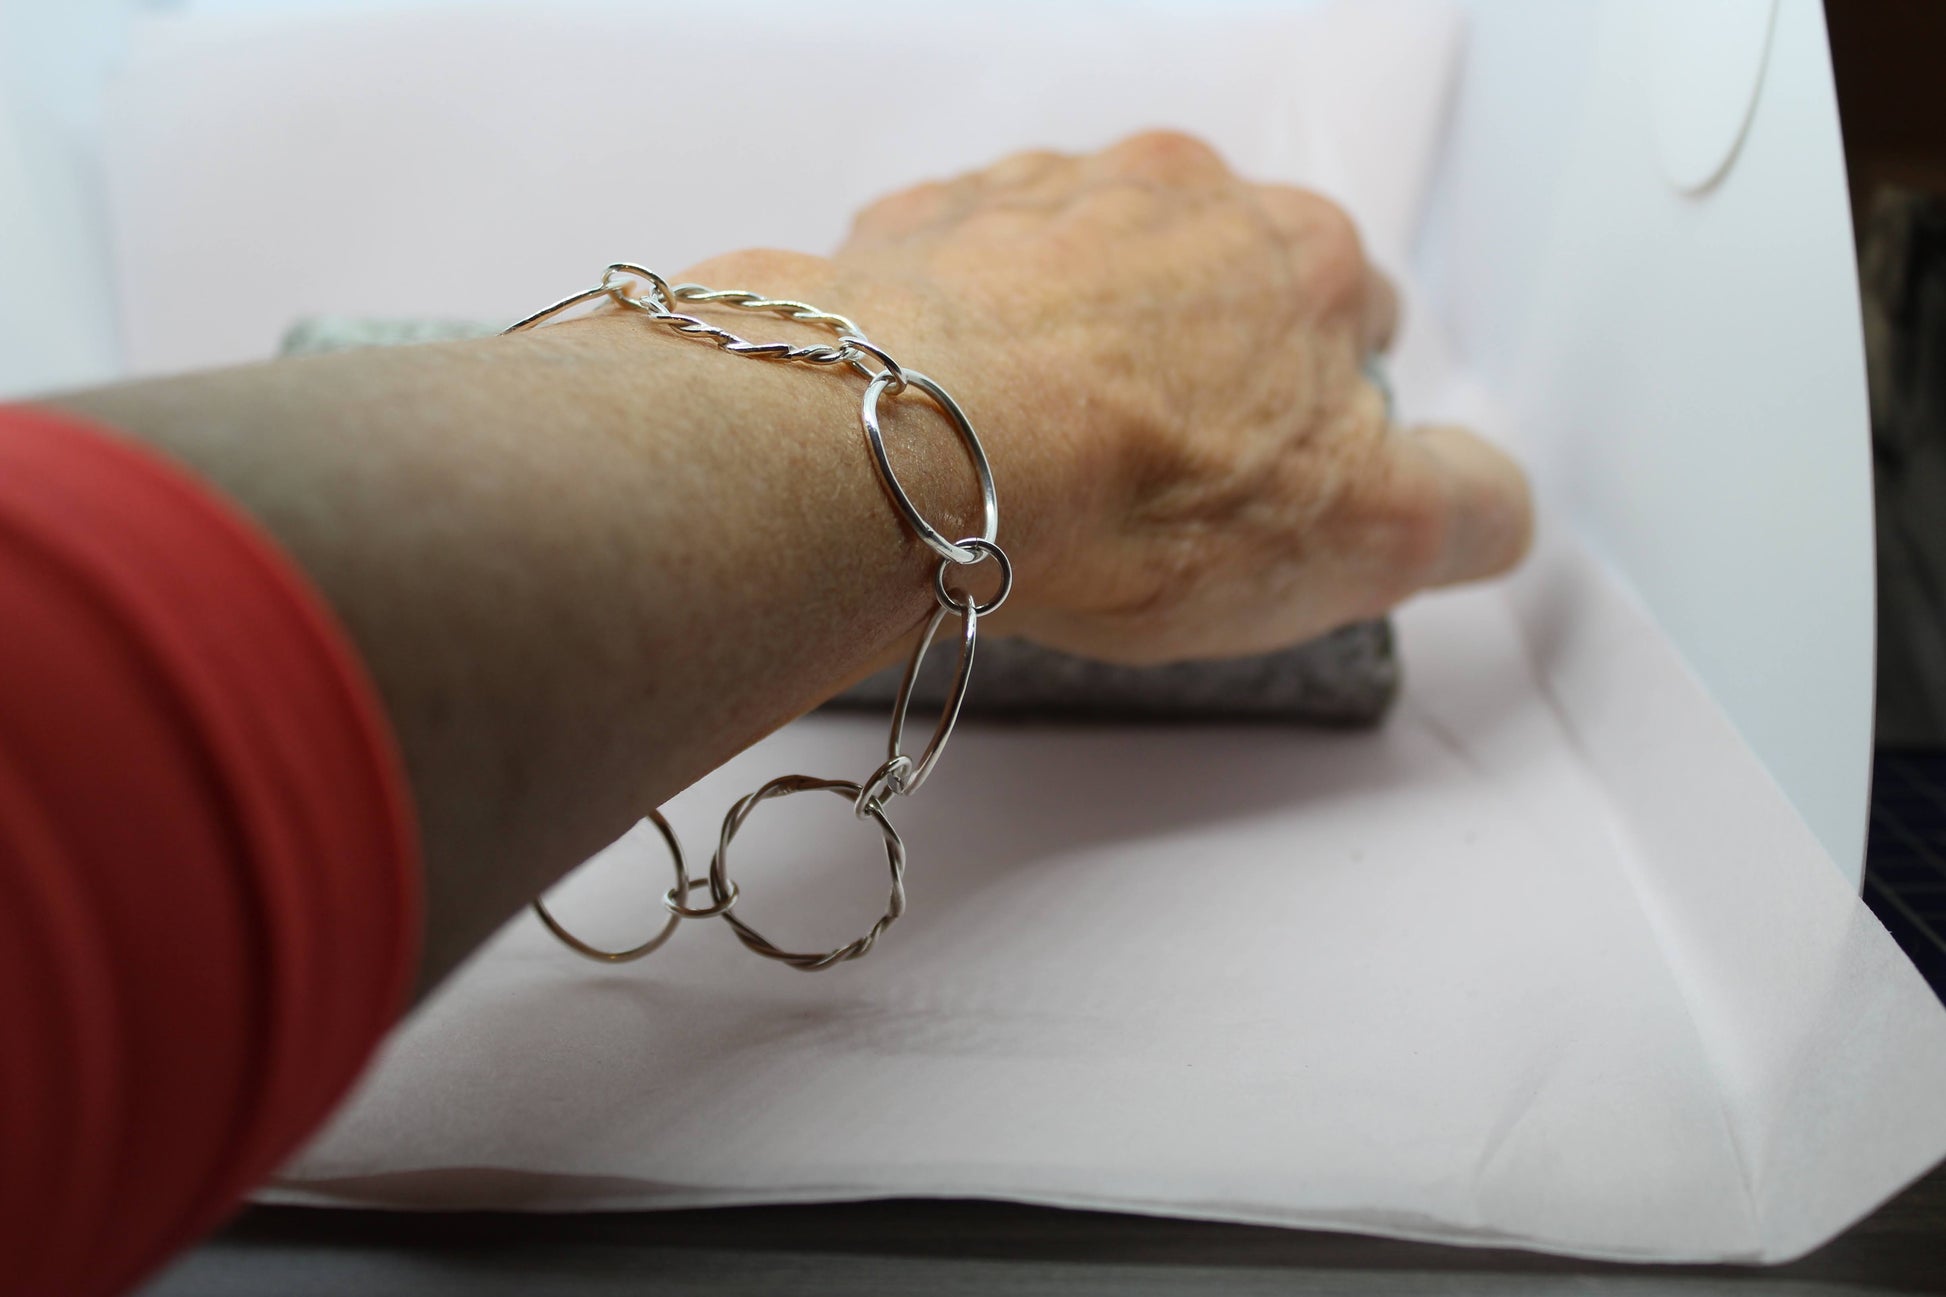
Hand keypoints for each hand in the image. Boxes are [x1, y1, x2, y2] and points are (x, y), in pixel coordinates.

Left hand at [693, 131, 1531, 663]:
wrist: (918, 449)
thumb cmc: (1137, 491)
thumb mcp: (1371, 540)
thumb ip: (1470, 509)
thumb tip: (1491, 498)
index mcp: (1308, 255)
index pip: (1360, 323)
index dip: (1322, 420)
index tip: (1269, 488)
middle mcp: (1180, 195)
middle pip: (1220, 288)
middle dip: (1200, 373)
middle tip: (1152, 485)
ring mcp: (1042, 197)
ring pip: (1090, 270)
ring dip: (1083, 346)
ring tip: (1047, 459)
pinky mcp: (926, 229)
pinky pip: (969, 274)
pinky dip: (973, 337)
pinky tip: (958, 420)